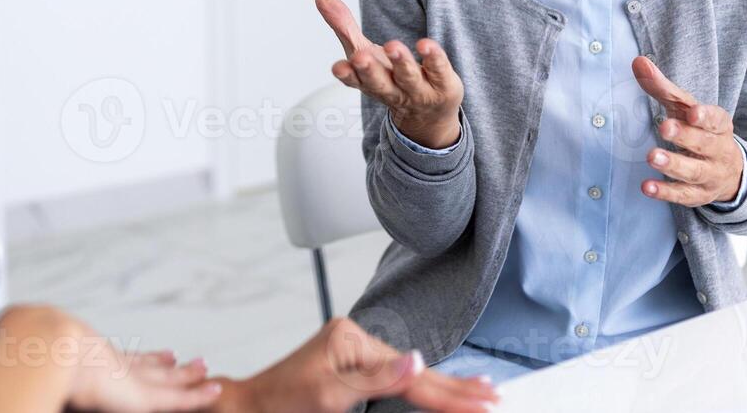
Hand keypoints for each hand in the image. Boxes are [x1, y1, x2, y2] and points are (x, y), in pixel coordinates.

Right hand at [0, 306, 220, 412]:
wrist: (28, 347)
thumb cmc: (7, 359)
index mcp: (76, 358)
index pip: (109, 361)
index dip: (128, 360)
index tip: (146, 354)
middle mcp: (102, 363)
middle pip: (140, 366)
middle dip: (162, 365)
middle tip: (183, 359)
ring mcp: (119, 376)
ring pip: (161, 380)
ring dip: (185, 378)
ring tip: (206, 371)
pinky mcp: (133, 393)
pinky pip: (173, 398)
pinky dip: (193, 395)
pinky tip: (214, 390)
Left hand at [214, 316, 498, 412]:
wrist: (250, 406)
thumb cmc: (281, 401)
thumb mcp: (330, 393)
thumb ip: (377, 380)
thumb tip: (418, 362)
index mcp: (352, 340)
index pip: (411, 376)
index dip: (451, 395)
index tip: (486, 403)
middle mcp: (356, 341)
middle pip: (415, 372)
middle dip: (457, 388)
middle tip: (496, 397)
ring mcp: (354, 354)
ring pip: (410, 376)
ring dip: (446, 387)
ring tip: (480, 390)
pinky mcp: (352, 368)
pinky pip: (395, 379)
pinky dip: (421, 388)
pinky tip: (436, 385)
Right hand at [315, 0, 463, 148]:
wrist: (428, 114)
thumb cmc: (389, 77)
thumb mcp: (364, 53)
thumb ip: (343, 26)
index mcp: (368, 83)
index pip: (355, 81)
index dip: (347, 75)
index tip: (339, 68)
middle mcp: (392, 90)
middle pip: (379, 83)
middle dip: (369, 71)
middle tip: (360, 58)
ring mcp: (418, 90)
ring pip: (408, 78)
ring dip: (400, 63)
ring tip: (392, 45)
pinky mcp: (443, 84)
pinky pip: (439, 70)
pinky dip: (433, 58)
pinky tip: (425, 45)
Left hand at [633, 56, 745, 205]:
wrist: (728, 171)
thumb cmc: (699, 130)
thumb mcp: (684, 108)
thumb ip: (661, 87)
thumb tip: (638, 61)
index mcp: (718, 124)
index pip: (715, 118)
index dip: (705, 116)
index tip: (693, 112)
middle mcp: (718, 149)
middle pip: (704, 143)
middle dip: (686, 136)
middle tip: (664, 128)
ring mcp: (710, 174)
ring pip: (694, 171)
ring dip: (673, 164)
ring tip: (652, 156)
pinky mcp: (698, 194)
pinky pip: (683, 195)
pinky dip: (665, 192)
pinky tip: (646, 187)